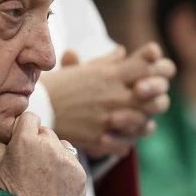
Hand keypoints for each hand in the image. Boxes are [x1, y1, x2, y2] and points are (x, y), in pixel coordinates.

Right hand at [0, 112, 85, 195]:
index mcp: (26, 141)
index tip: (22, 139)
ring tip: (43, 176)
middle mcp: (49, 146)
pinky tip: (54, 186)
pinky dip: (66, 172)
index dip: (25, 128)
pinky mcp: (80, 175)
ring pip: (61, 147)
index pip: (30, 118)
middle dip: (39, 144)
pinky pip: (73, 164)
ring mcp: (67, 160)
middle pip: (46, 133)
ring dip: (54, 155)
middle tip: (30, 163)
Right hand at [41, 42, 175, 158]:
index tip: (154, 67)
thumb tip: (123, 51)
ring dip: (145, 120)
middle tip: (148, 96)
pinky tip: (121, 136)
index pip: (148, 66)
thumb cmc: (60, 85)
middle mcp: (114, 95)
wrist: (37, 108)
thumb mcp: (84, 69)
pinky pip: (126, 144)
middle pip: (155, 95)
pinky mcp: (100, 138)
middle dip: (158, 94)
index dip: (158, 66)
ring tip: (139, 118)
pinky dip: (126, 141)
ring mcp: (109, 118)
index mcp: (110, 74)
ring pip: (146, 122)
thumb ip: (107, 61)